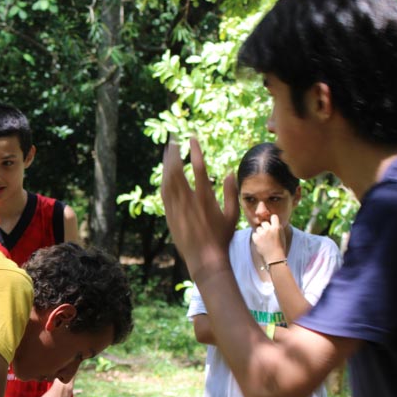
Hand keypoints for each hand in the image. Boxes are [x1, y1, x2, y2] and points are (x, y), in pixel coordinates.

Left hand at [160, 136, 238, 279]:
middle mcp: (188, 201)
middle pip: (177, 171)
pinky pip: (164, 192)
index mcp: (205, 198)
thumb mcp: (232, 215)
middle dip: (173, 153)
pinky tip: (165, 172)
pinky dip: (164, 179)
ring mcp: (177, 208)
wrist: (204, 259)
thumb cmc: (221, 237)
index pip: (198, 168)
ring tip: (168, 151)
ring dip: (167, 164)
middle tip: (173, 139)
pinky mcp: (169, 215)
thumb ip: (231, 193)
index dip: (194, 150)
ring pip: (167, 180)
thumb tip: (229, 173)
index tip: (191, 138)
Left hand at [253, 215, 287, 267]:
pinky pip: (254, 234)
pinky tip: (261, 243)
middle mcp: (269, 229)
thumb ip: (277, 227)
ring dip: (260, 233)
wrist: (275, 258)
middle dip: (265, 228)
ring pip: (258, 228)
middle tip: (268, 235)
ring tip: (264, 240)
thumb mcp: (282, 235)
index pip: (274, 216)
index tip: (272, 224)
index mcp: (277, 227)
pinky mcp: (256, 239)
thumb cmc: (280, 247)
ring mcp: (262, 234)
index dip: (272, 220)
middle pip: (264, 223)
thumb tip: (271, 219)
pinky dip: (256, 238)